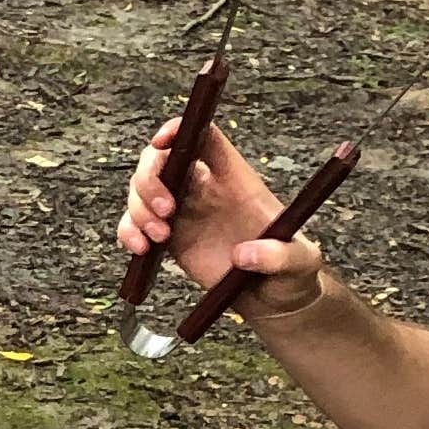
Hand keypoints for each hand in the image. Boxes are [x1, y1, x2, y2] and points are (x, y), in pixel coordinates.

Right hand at [117, 111, 325, 313]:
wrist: (273, 299)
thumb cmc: (291, 271)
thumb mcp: (299, 263)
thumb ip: (280, 256)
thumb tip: (244, 255)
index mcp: (236, 180)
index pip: (205, 137)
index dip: (181, 129)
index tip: (163, 142)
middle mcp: (205, 189)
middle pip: (162, 159)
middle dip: (150, 178)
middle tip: (165, 211)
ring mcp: (184, 212)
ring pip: (142, 190)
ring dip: (139, 208)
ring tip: (159, 238)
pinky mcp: (169, 238)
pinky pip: (135, 225)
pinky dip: (129, 232)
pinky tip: (141, 250)